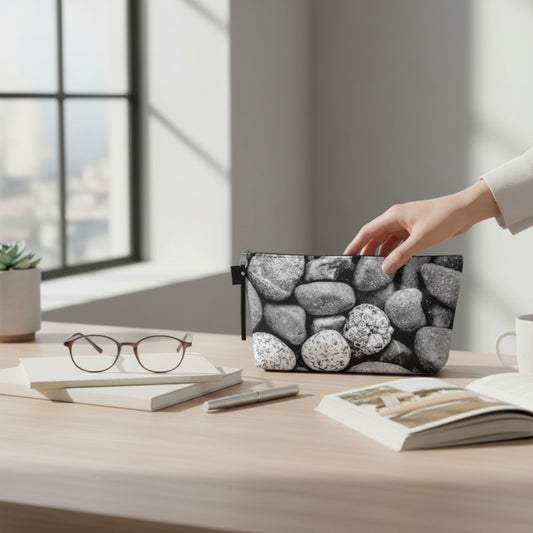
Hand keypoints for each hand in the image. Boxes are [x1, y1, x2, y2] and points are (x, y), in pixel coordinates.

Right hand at [343, 180, 500, 272]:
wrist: (465, 210)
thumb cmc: (444, 217)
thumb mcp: (421, 239)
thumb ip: (401, 254)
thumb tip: (385, 267)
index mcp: (394, 216)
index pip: (368, 231)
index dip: (355, 243)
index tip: (346, 255)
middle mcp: (397, 218)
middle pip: (375, 236)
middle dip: (367, 250)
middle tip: (359, 266)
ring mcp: (406, 224)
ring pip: (387, 240)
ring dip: (382, 253)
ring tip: (376, 268)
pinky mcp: (415, 230)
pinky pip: (399, 242)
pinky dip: (395, 252)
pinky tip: (394, 262)